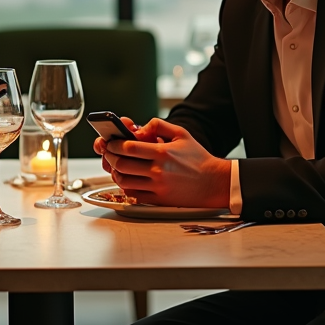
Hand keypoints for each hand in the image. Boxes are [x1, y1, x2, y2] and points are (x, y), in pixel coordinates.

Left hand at [100, 118, 230, 208]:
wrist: (214, 182)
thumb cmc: (198, 158)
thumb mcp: (181, 134)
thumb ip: (158, 125)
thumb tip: (139, 128)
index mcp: (162, 152)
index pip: (128, 147)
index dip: (115, 144)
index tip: (111, 142)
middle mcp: (158, 170)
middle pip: (122, 164)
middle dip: (111, 157)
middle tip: (110, 153)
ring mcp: (158, 187)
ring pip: (124, 181)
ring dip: (116, 172)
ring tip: (117, 166)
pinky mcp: (159, 199)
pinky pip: (134, 195)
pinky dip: (126, 187)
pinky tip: (128, 180)